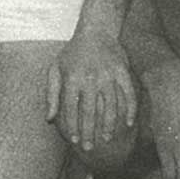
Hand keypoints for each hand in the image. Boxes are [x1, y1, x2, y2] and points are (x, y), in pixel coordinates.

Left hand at [45, 29, 137, 150]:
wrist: (96, 30)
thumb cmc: (72, 53)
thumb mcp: (55, 69)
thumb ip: (51, 94)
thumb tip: (49, 119)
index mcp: (72, 79)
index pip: (71, 109)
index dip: (72, 127)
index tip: (74, 141)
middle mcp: (90, 78)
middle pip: (90, 112)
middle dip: (89, 131)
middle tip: (90, 147)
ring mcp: (109, 75)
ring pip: (110, 106)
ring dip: (109, 124)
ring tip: (107, 139)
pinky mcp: (123, 72)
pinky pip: (129, 94)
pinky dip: (130, 109)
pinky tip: (128, 123)